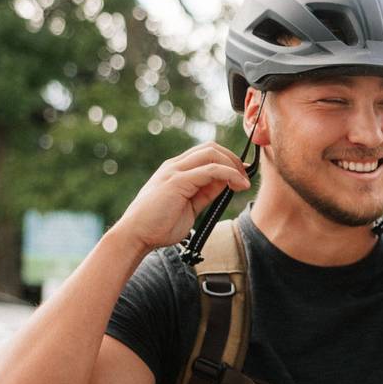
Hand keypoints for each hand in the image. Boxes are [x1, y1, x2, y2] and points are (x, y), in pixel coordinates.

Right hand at [114, 143, 250, 253]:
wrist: (137, 235)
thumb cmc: (160, 225)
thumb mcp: (190, 206)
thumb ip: (205, 193)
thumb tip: (226, 184)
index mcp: (176, 170)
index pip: (206, 154)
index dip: (228, 162)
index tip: (242, 177)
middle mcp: (175, 166)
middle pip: (211, 148)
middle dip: (233, 160)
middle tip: (246, 178)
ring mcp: (175, 171)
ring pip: (211, 154)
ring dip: (234, 166)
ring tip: (244, 183)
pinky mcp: (177, 181)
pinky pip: (210, 170)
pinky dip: (229, 174)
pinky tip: (238, 185)